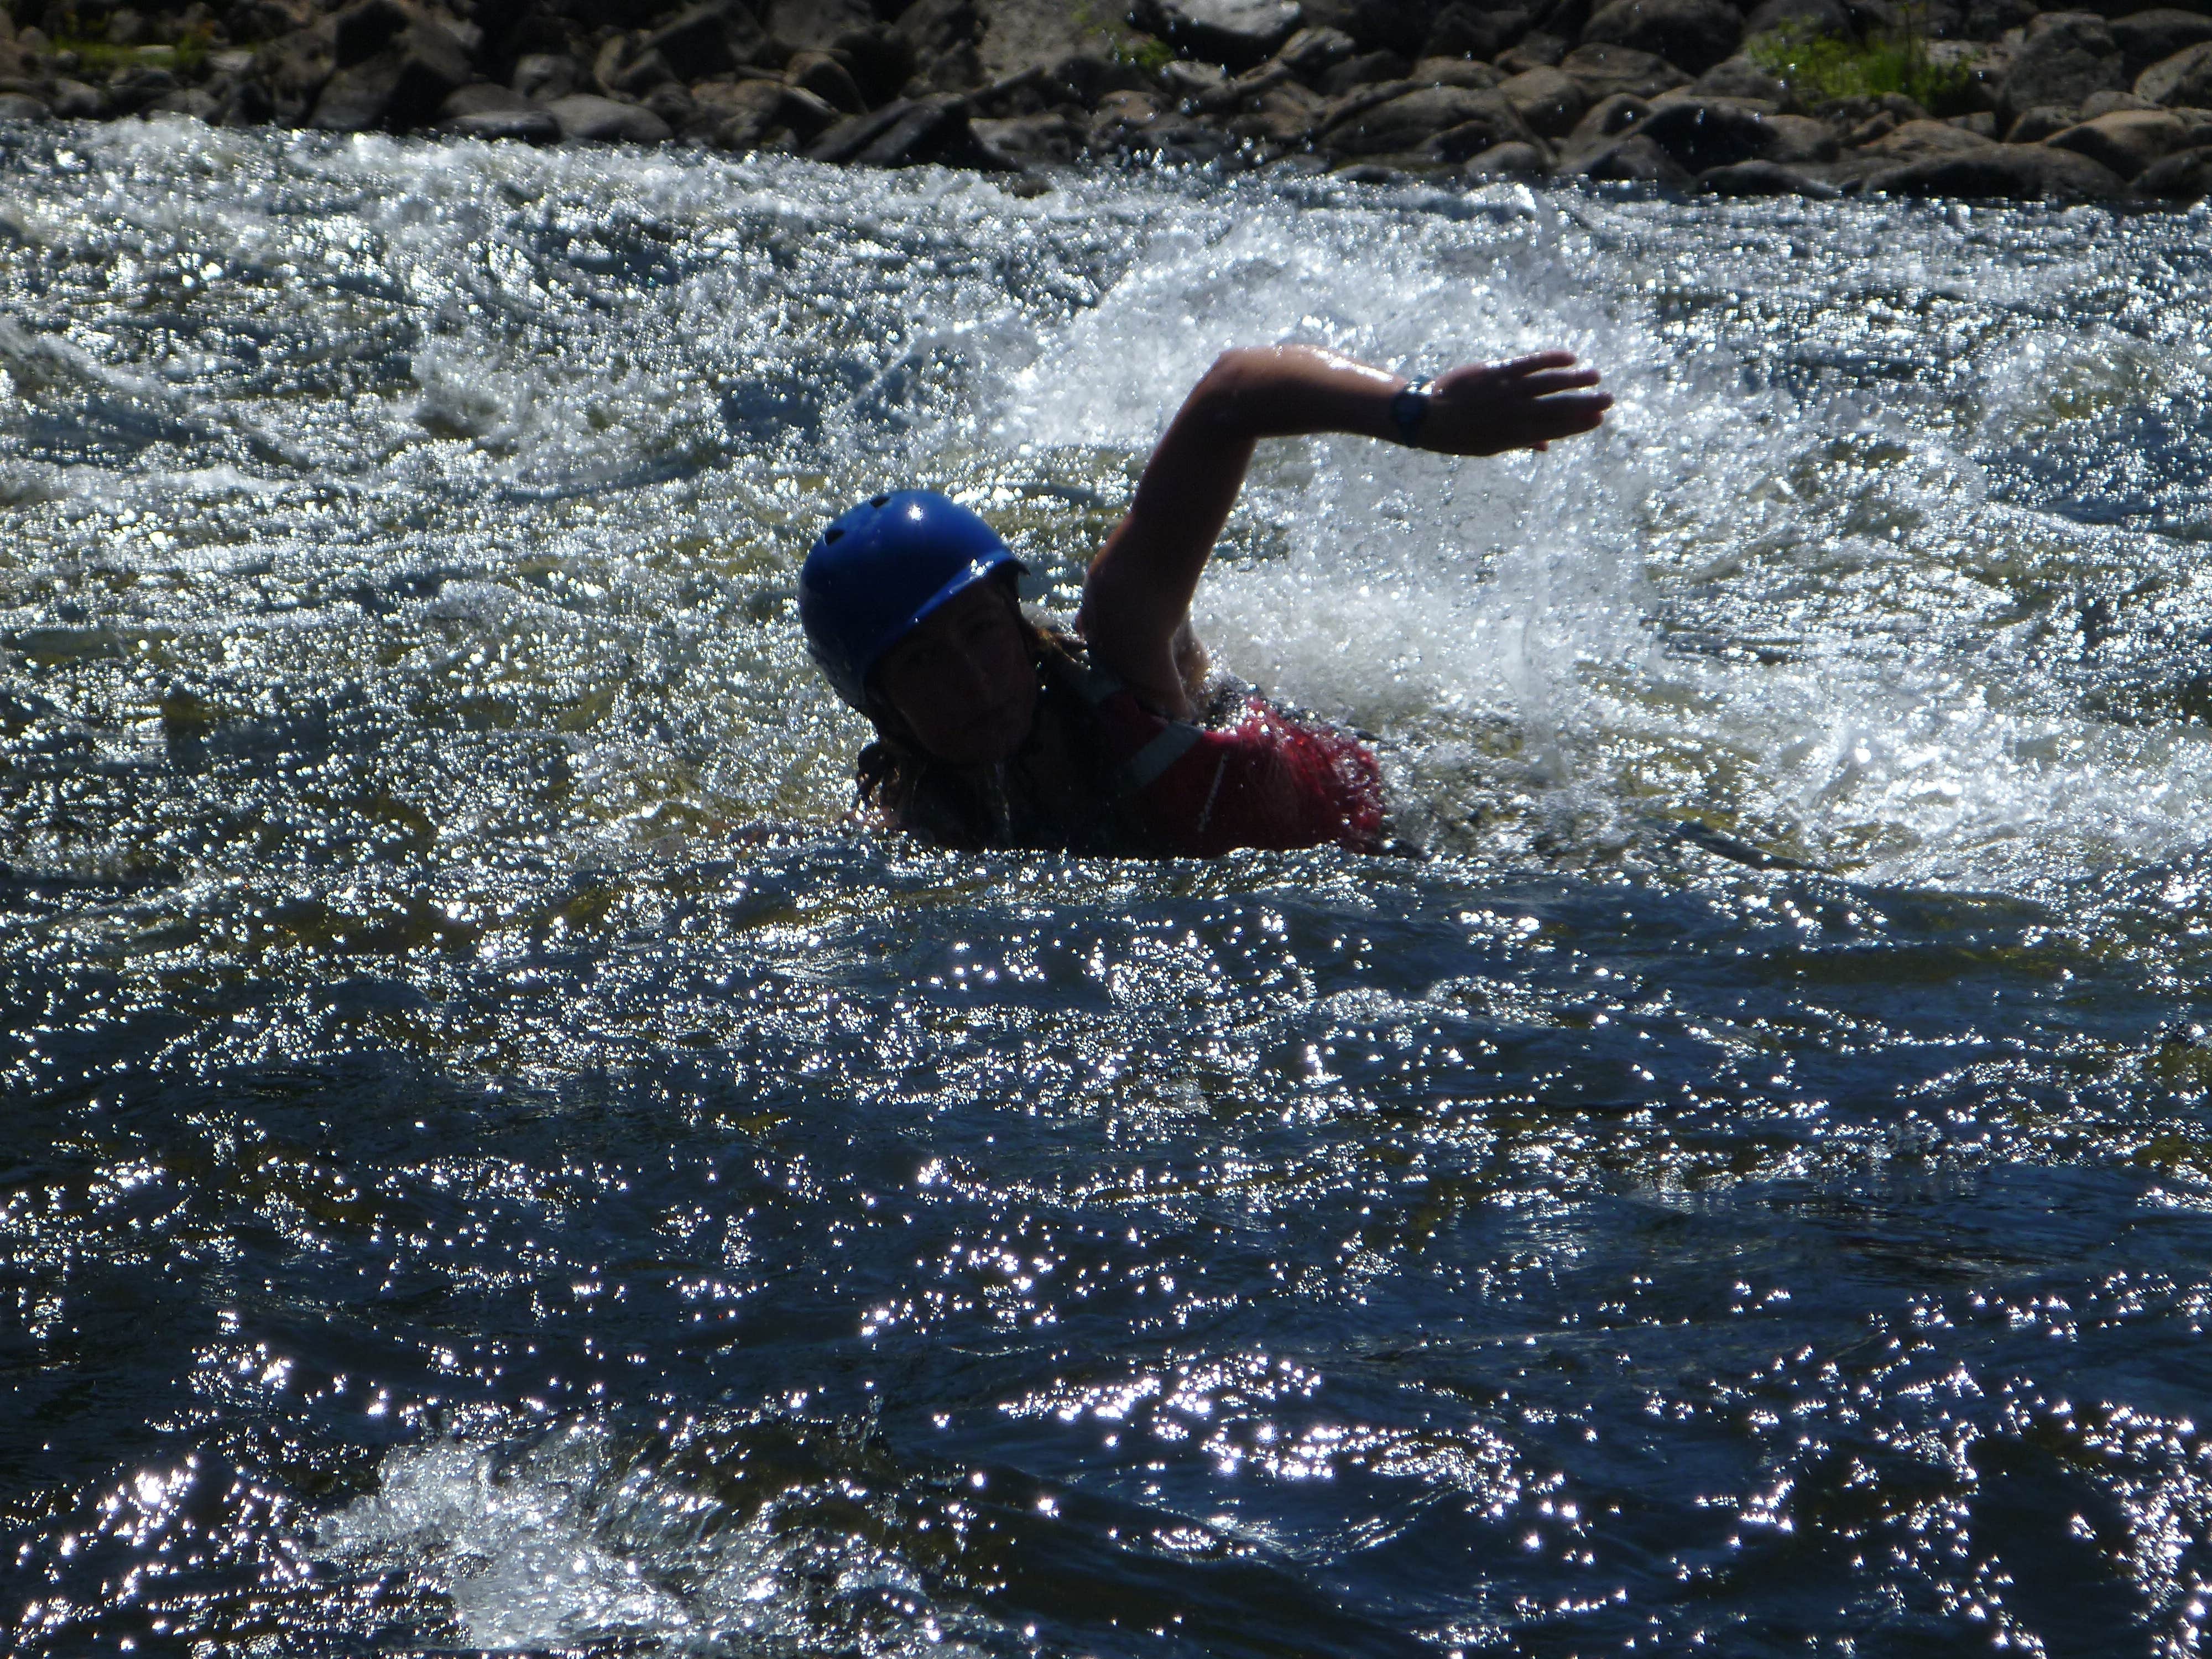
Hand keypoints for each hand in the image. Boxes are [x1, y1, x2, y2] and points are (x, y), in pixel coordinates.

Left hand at [1419, 351, 1611, 455]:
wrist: (1427, 416)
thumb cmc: (1459, 434)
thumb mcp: (1489, 446)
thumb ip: (1520, 442)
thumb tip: (1546, 447)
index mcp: (1515, 436)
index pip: (1554, 429)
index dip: (1578, 424)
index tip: (1598, 419)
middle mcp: (1515, 414)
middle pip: (1557, 408)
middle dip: (1585, 404)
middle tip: (1609, 401)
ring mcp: (1507, 391)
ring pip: (1548, 384)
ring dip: (1574, 380)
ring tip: (1596, 378)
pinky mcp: (1497, 371)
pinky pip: (1529, 363)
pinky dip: (1550, 359)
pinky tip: (1570, 358)